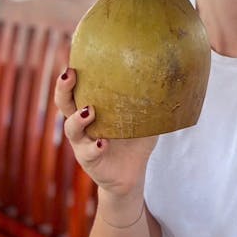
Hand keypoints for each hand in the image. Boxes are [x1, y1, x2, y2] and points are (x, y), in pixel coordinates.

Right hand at [54, 66, 156, 198]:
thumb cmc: (135, 141)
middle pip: (64, 104)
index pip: (76, 89)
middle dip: (63, 89)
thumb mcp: (144, 119)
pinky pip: (88, 152)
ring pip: (71, 129)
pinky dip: (95, 147)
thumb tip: (173, 80)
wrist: (131, 174)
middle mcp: (82, 124)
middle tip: (69, 74)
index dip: (70, 76)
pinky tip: (103, 143)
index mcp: (91, 109)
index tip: (72, 62)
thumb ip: (151, 103)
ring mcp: (83, 143)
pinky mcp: (89, 160)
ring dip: (78, 119)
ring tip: (89, 111)